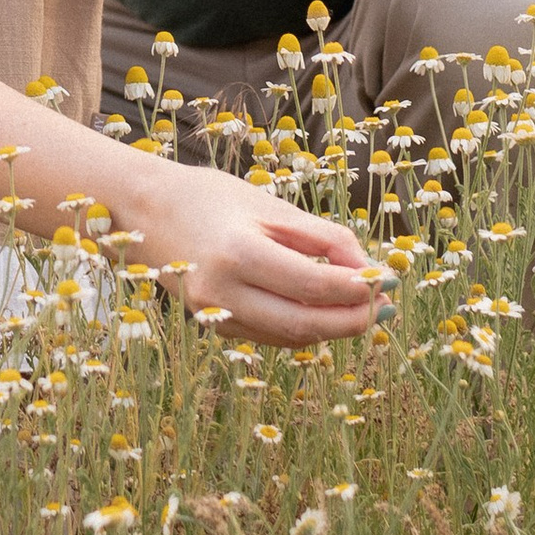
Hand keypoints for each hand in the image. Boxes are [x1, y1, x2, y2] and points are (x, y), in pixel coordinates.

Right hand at [135, 161, 378, 348]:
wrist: (145, 211)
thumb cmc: (210, 197)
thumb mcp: (269, 206)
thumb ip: (322, 238)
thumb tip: (369, 271)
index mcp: (237, 253)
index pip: (312, 286)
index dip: (357, 289)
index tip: (389, 281)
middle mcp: (223, 292)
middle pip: (304, 325)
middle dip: (353, 321)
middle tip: (387, 307)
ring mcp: (215, 315)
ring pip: (290, 337)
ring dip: (333, 328)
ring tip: (366, 309)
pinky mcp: (214, 325)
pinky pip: (271, 334)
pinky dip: (304, 328)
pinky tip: (326, 312)